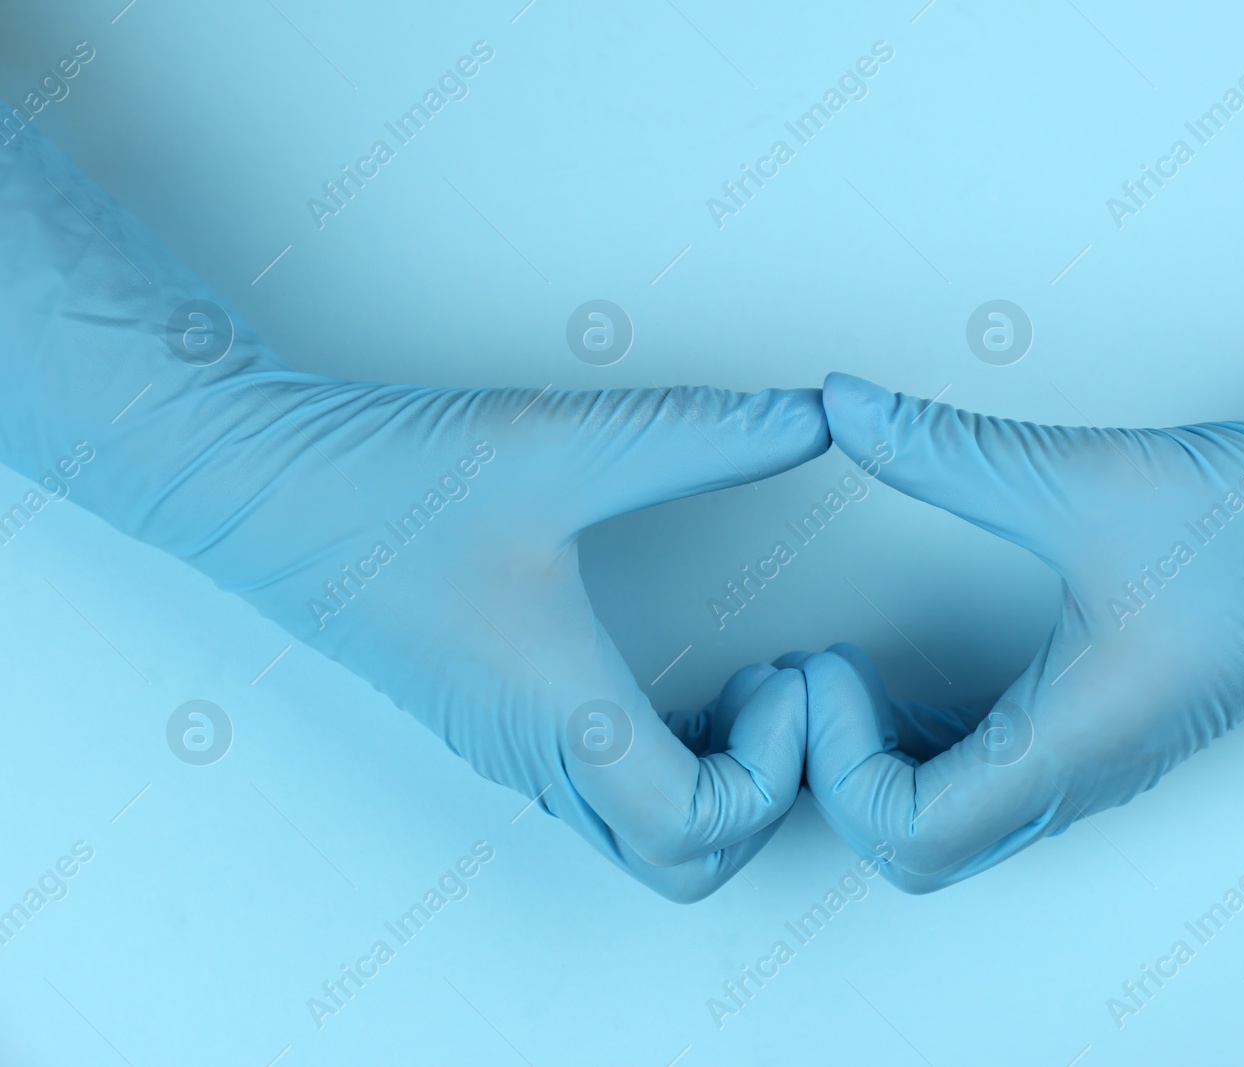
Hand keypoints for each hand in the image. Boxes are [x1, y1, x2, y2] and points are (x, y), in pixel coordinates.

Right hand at [208, 380, 827, 901]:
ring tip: (743, 683)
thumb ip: (700, 434)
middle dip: (758, 796)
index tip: (782, 675)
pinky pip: (607, 795)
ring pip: (643, 838)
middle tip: (778, 693)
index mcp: (560, 710)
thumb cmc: (387, 481)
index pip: (696, 828)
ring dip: (717, 784)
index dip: (770, 770)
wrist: (259, 486)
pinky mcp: (502, 727)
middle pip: (681, 864)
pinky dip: (672, 766)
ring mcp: (516, 751)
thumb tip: (809, 420)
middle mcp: (539, 754)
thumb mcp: (563, 443)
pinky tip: (682, 679)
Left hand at [807, 258, 1243, 890]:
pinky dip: (925, 737)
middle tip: (811, 676)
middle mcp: (1082, 772)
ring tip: (841, 674)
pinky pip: (990, 772)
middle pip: (919, 844)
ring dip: (880, 761)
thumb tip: (842, 408)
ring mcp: (1096, 757)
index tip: (825, 664)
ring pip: (953, 818)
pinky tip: (909, 668)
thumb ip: (948, 448)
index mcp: (1077, 744)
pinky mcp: (1103, 723)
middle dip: (840, 773)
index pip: (909, 836)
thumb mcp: (1090, 479)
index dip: (838, 766)